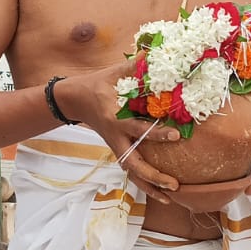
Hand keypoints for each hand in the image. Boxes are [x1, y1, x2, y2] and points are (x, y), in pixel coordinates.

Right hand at [60, 62, 181, 203]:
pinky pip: (131, 169)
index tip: (176, 134)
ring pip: (132, 172)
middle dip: (154, 176)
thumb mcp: (114, 72)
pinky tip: (160, 192)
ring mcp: (115, 146)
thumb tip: (157, 53)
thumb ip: (135, 65)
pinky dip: (144, 182)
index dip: (156, 133)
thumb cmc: (97, 84)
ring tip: (171, 196)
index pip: (137, 129)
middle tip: (175, 184)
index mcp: (115, 118)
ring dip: (149, 187)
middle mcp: (115, 137)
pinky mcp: (118, 149)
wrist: (74, 100)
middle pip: (134, 163)